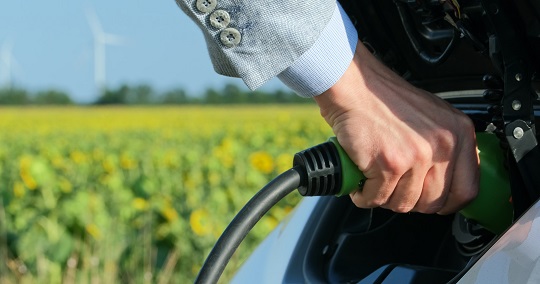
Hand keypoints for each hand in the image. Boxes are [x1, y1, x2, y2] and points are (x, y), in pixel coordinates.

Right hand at [314, 42, 478, 213]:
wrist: (356, 86)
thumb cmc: (386, 98)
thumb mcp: (434, 116)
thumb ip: (447, 145)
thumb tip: (448, 178)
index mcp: (459, 133)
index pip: (467, 190)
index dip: (448, 204)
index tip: (435, 203)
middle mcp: (443, 145)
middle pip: (433, 203)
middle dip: (410, 201)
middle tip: (395, 188)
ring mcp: (416, 156)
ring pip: (404, 204)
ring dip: (385, 198)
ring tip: (375, 181)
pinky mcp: (388, 164)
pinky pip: (377, 198)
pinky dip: (365, 195)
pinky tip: (361, 182)